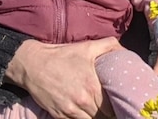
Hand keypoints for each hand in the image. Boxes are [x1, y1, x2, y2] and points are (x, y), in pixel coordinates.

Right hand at [6, 37, 120, 118]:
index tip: (119, 102)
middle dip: (107, 113)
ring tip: (99, 110)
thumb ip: (109, 46)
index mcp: (92, 87)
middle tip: (112, 108)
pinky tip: (84, 112)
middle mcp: (82, 101)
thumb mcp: (87, 47)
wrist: (32, 65)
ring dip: (94, 116)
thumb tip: (124, 50)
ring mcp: (69, 110)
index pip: (111, 107)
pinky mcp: (58, 115)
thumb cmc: (62, 56)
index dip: (116, 106)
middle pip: (101, 116)